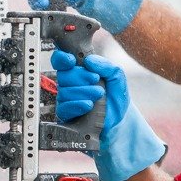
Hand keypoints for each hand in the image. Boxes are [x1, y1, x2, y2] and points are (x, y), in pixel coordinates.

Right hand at [50, 49, 164, 180]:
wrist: (119, 123)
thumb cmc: (116, 100)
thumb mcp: (117, 78)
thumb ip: (107, 66)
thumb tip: (90, 61)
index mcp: (79, 72)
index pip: (61, 61)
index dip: (62, 58)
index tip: (72, 60)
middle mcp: (70, 85)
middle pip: (63, 75)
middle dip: (81, 77)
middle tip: (96, 81)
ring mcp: (66, 100)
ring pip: (64, 91)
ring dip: (84, 92)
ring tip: (98, 95)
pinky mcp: (65, 114)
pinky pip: (64, 107)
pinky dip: (77, 105)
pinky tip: (89, 105)